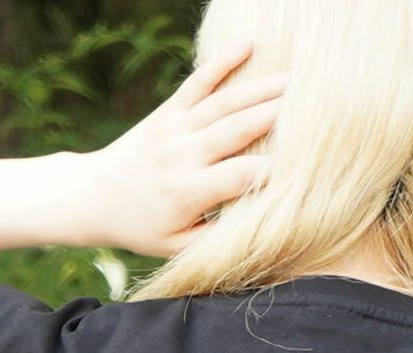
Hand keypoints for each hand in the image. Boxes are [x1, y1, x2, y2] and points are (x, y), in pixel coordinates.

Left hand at [77, 39, 284, 256]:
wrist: (95, 196)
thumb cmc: (143, 228)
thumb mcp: (176, 248)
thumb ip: (214, 240)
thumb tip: (257, 231)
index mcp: (187, 193)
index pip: (240, 177)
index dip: (274, 172)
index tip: (304, 167)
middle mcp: (182, 156)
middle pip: (238, 130)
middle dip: (277, 116)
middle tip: (317, 106)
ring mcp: (175, 129)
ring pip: (225, 103)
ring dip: (262, 88)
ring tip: (297, 80)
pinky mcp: (168, 111)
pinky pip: (198, 81)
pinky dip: (223, 61)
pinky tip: (250, 44)